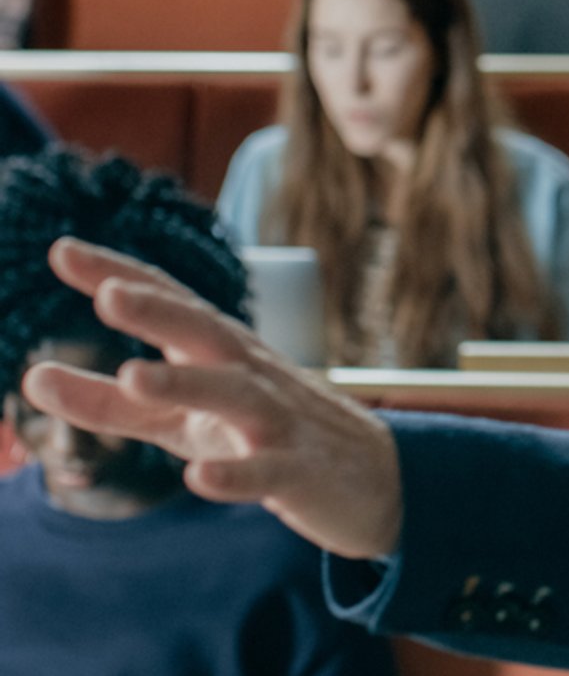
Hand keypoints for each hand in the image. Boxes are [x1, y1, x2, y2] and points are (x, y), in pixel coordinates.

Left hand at [20, 237, 402, 558]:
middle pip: (205, 334)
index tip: (62, 250)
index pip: (170, 302)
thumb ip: (109, 403)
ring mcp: (277, 422)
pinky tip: (199, 477)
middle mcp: (249, 375)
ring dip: (185, 384)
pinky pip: (267, 473)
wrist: (374, 476)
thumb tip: (29, 379)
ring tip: (132, 375)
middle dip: (159, 313)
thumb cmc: (263, 435)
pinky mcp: (298, 472)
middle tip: (108, 294)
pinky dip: (236, 474)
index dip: (120, 275)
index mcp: (219, 353)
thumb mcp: (181, 418)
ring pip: (234, 397)